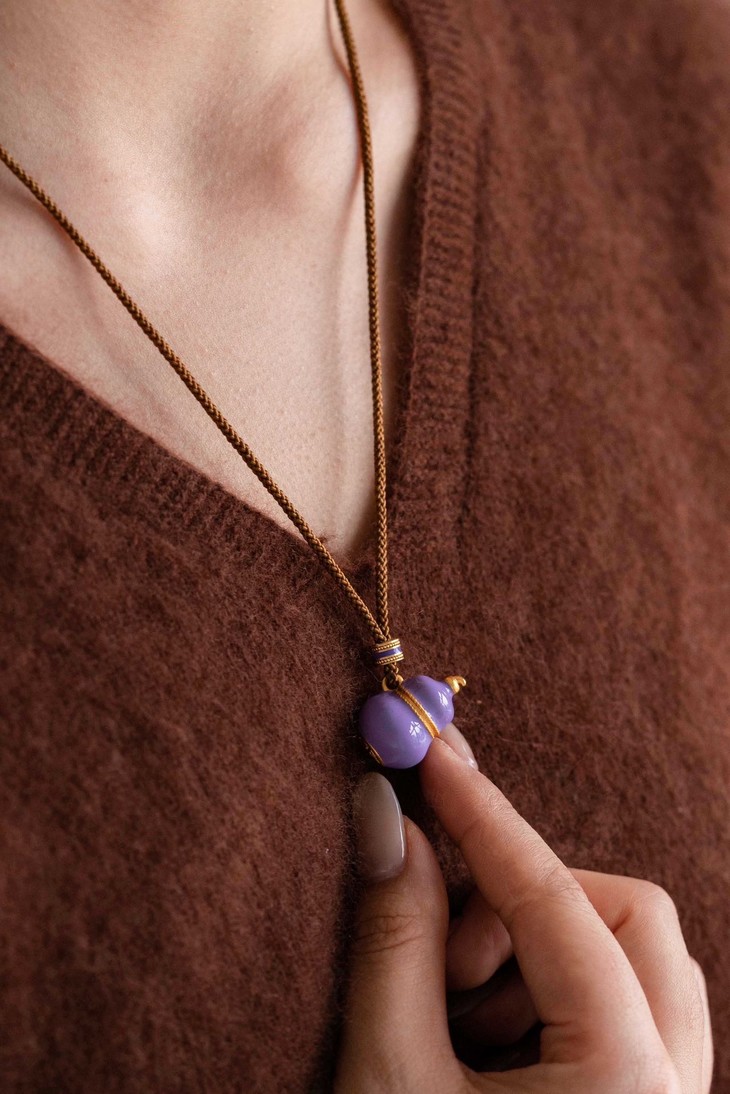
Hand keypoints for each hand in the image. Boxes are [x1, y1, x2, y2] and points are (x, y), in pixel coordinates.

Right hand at [335, 736, 712, 1092]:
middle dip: (524, 905)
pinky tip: (490, 1044)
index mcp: (625, 1081)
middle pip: (628, 913)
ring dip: (538, 950)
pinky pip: (633, 1001)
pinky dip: (558, 986)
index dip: (482, 816)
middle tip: (448, 963)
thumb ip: (395, 938)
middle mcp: (673, 1087)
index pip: (554, 901)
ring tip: (460, 1021)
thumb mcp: (389, 1077)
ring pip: (634, 954)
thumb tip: (387, 815)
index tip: (431, 755)